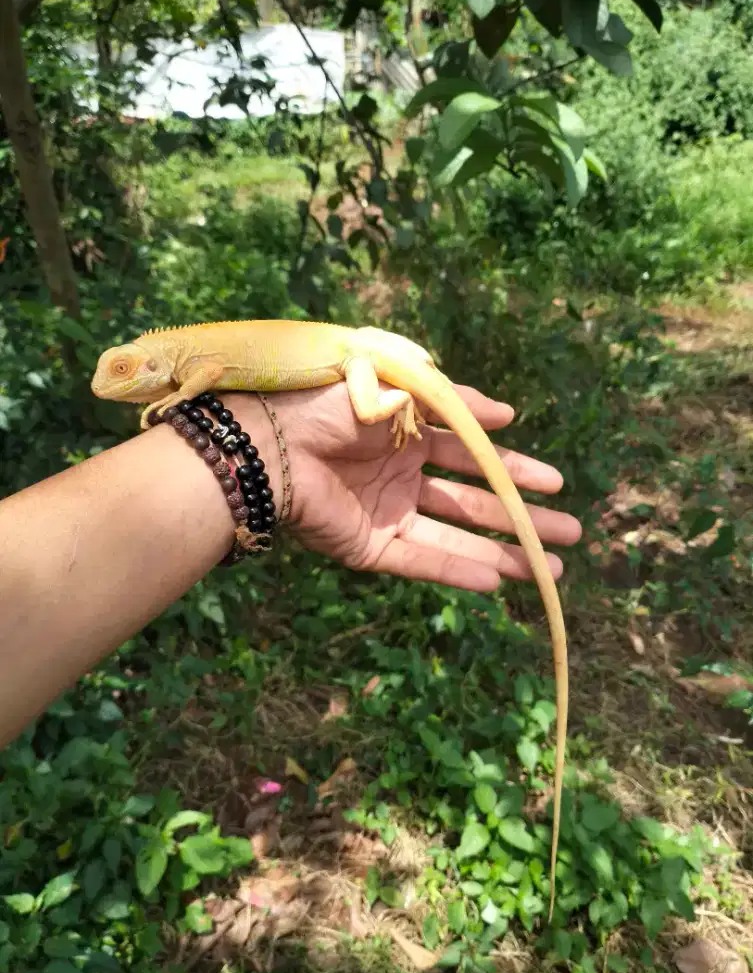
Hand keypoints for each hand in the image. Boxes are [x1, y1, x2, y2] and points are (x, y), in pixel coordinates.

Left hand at [231, 381, 581, 592]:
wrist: (273, 444)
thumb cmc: (333, 406)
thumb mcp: (402, 391)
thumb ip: (454, 404)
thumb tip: (508, 414)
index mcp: (411, 437)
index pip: (475, 458)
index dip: (516, 471)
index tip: (556, 484)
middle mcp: (405, 477)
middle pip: (476, 503)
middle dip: (524, 519)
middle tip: (571, 534)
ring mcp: (389, 514)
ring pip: (457, 537)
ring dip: (503, 553)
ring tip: (550, 570)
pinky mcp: (369, 548)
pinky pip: (421, 561)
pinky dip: (457, 571)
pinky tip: (497, 581)